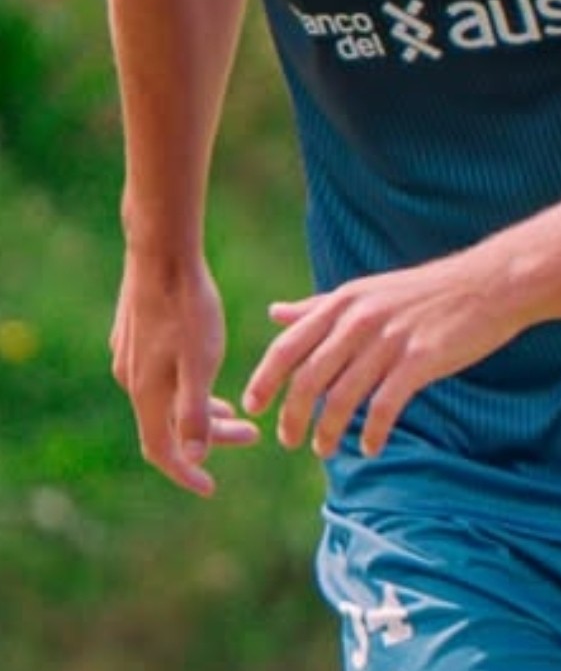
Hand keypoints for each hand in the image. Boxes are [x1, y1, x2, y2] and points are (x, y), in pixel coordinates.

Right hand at [110, 253, 259, 495]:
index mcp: (147, 392)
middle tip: (251, 433)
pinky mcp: (133, 335)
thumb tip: (194, 456)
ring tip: (235, 407)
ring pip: (164, 399)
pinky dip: (185, 387)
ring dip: (199, 410)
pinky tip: (204, 372)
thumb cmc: (187, 306)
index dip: (186, 472)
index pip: (161, 450)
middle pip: (167, 426)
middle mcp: (131, 379)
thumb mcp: (199, 361)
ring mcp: (129, 356)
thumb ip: (194, 410)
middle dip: (209, 436)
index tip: (211, 487)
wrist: (161, 252)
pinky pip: (159, 376)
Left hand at [241, 255, 524, 458]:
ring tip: (324, 449)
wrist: (490, 284)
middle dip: (292, 415)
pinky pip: (385, 406)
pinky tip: (370, 448)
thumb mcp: (367, 291)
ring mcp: (390, 340)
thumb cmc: (426, 291)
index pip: (289, 346)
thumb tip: (275, 313)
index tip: (252, 407)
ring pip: (342, 397)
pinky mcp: (421, 360)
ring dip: (328, 430)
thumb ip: (319, 307)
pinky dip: (373, 432)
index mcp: (344, 302)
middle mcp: (360, 319)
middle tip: (289, 441)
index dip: (265, 379)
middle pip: (308, 378)